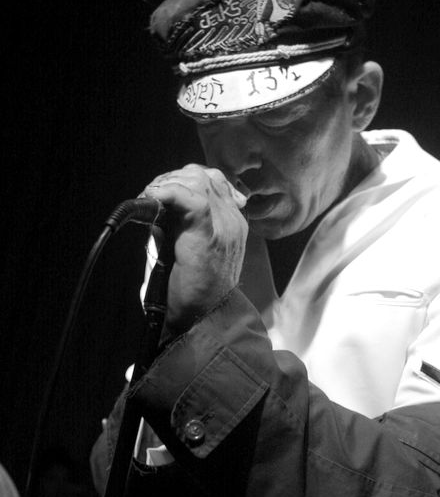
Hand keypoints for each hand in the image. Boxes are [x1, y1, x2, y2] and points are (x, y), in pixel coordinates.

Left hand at [142, 164, 247, 332]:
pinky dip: (168, 193)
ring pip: (198, 182)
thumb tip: (158, 206)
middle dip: (171, 178)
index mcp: (233, 223)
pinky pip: (192, 200)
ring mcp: (225, 227)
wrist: (202, 320)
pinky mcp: (209, 236)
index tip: (160, 191)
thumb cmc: (192, 291)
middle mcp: (233, 220)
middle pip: (203, 176)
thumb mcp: (188, 250)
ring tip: (150, 199)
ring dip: (167, 184)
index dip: (183, 179)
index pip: (212, 181)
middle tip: (150, 194)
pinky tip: (153, 198)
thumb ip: (180, 226)